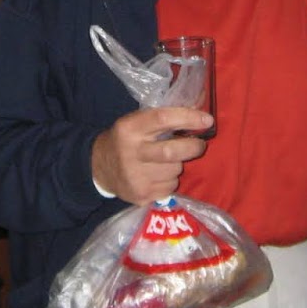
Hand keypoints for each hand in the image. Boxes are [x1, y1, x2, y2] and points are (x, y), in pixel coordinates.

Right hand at [90, 107, 213, 204]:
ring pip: (174, 170)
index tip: (207, 120)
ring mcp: (135, 177)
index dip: (188, 118)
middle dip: (193, 147)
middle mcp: (131, 152)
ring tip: (165, 161)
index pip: (162, 119)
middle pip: (172, 151)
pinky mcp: (141, 195)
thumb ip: (163, 119)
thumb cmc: (125, 140)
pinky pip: (170, 187)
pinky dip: (170, 180)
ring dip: (178, 164)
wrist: (99, 168)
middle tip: (199, 144)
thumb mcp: (135, 123)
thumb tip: (200, 112)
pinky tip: (158, 175)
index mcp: (129, 128)